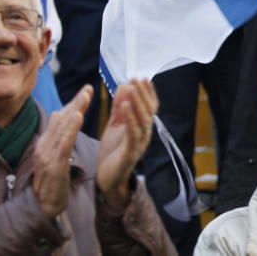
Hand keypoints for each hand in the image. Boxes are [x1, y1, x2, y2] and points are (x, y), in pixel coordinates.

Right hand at [32, 86, 91, 218]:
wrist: (43, 205)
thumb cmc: (52, 179)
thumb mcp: (54, 154)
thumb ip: (57, 135)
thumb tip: (57, 113)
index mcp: (46, 141)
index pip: (61, 118)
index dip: (74, 103)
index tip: (87, 89)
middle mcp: (44, 145)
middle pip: (62, 120)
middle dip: (76, 103)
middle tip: (88, 88)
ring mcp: (47, 155)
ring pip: (62, 129)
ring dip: (74, 111)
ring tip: (85, 98)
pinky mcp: (54, 165)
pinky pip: (63, 144)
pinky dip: (70, 130)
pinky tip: (77, 118)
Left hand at [97, 79, 158, 209]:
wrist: (107, 180)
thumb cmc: (113, 151)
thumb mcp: (115, 125)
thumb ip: (120, 108)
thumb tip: (124, 86)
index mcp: (141, 126)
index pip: (149, 105)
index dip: (147, 91)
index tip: (141, 76)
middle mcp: (144, 134)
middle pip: (149, 110)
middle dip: (143, 93)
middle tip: (137, 78)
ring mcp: (139, 144)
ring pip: (143, 120)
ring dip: (138, 103)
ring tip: (132, 88)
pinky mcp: (130, 153)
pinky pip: (133, 134)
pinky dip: (130, 119)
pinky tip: (125, 107)